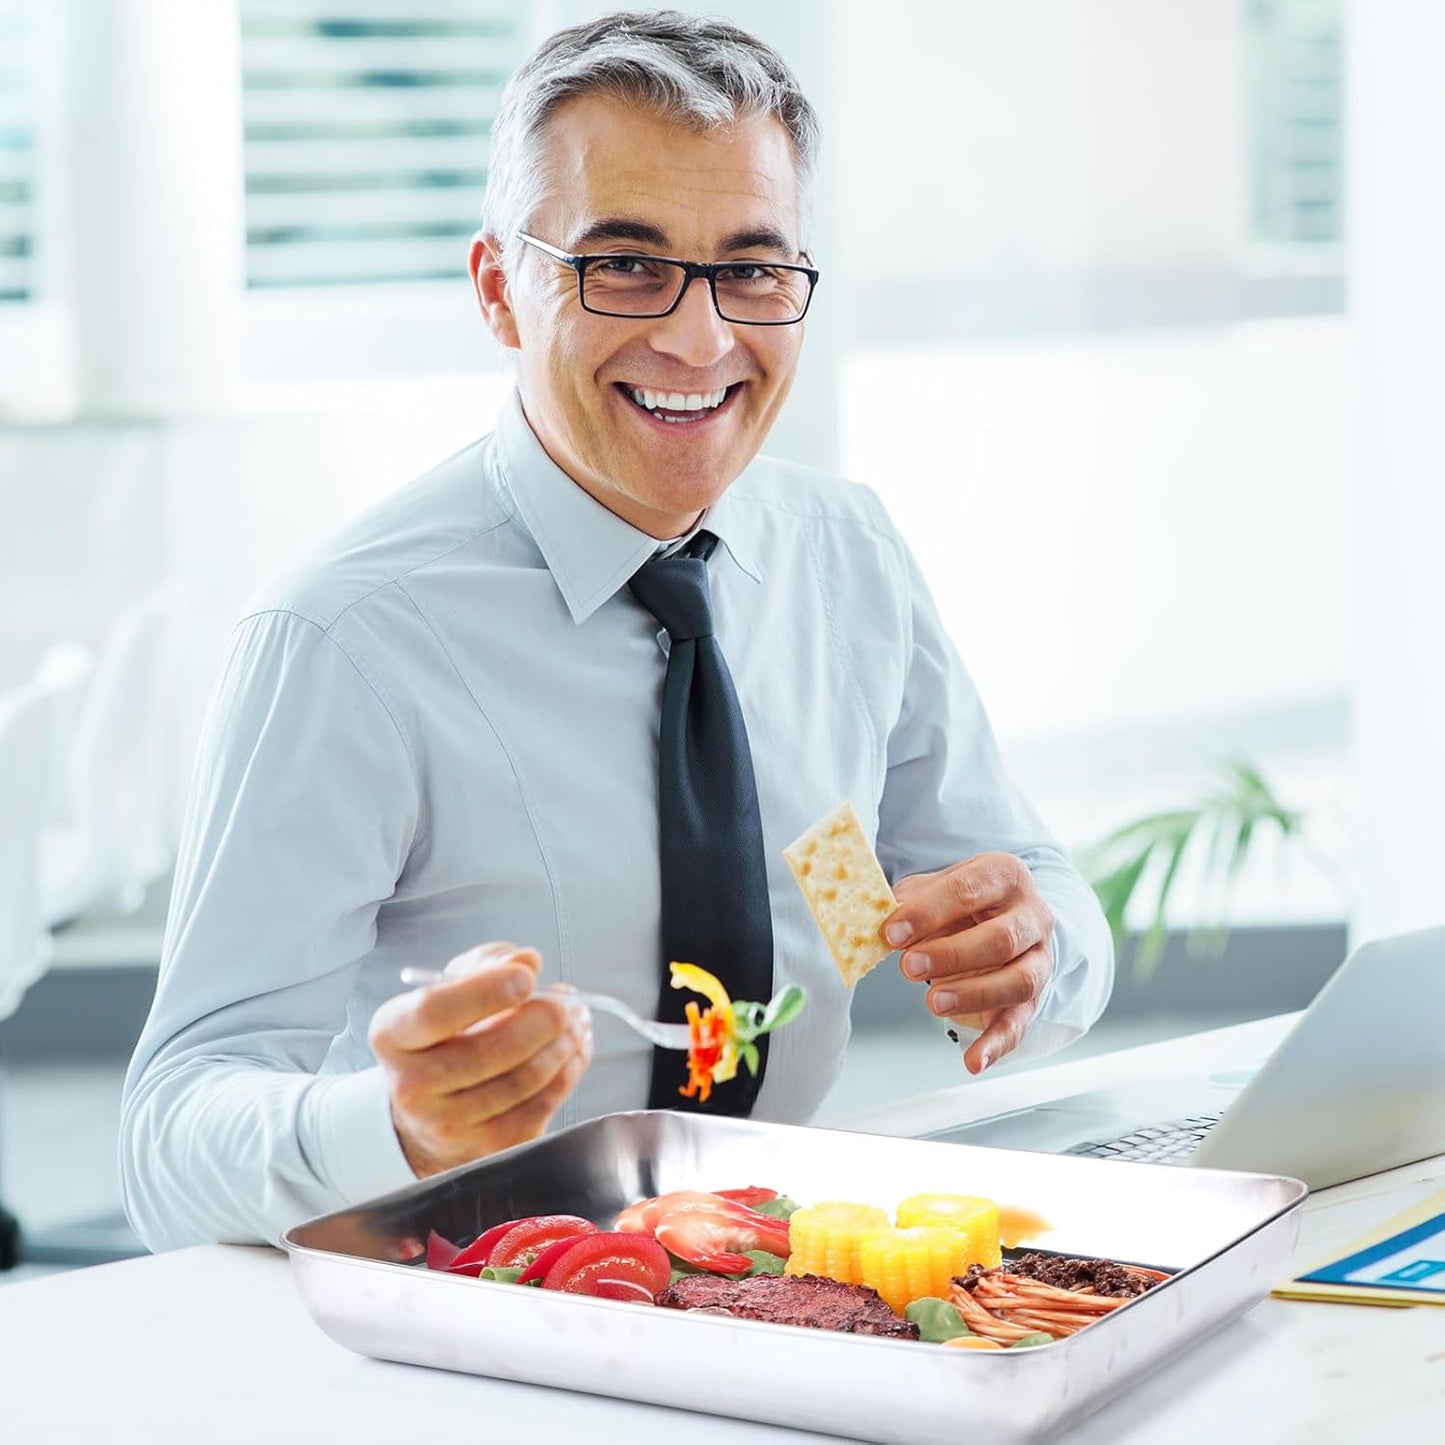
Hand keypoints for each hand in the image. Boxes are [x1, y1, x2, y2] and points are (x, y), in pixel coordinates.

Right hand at [369, 942, 592, 1177]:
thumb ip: (488, 963)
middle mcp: (411, 1086)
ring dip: (563, 1044)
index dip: (485, 992)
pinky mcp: (484, 1148)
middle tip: (568, 1002)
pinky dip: (567, 1072)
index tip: (526, 977)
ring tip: (576, 1021)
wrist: (432, 1106)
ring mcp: (446, 1124)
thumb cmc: (447, 1032)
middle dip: (543, 1020)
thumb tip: (525, 962)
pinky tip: (574, 1050)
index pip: (434, 1012)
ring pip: (522, 1080)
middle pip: (489, 1051)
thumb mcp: (454, 985)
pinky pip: (540, 1106)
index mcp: (393, 1034)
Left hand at [885, 854, 1053, 1074]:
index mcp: (1003, 876)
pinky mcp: (1033, 998)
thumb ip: (907, 902)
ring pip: (1019, 981)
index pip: (968, 891)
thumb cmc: (957, 901)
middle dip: (953, 955)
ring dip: (975, 994)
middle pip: (1001, 938)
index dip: (928, 913)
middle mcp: (1030, 915)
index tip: (892, 932)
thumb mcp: (932, 888)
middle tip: (909, 966)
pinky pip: (1020, 1024)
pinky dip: (997, 1046)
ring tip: (932, 1003)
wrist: (998, 915)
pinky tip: (973, 1061)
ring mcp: (1038, 958)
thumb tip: (877, 921)